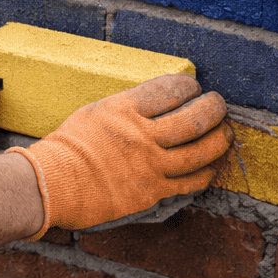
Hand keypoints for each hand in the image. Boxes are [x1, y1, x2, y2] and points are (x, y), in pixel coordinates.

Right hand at [9, 73, 232, 236]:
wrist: (52, 183)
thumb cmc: (69, 146)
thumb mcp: (97, 111)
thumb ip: (130, 107)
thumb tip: (160, 102)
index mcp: (124, 109)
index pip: (172, 89)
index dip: (189, 86)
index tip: (193, 87)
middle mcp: (141, 135)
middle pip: (194, 118)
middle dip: (214, 108)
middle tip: (218, 105)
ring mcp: (149, 165)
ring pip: (201, 151)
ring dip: (220, 139)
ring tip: (226, 132)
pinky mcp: (151, 191)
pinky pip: (191, 181)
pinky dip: (206, 172)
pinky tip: (210, 165)